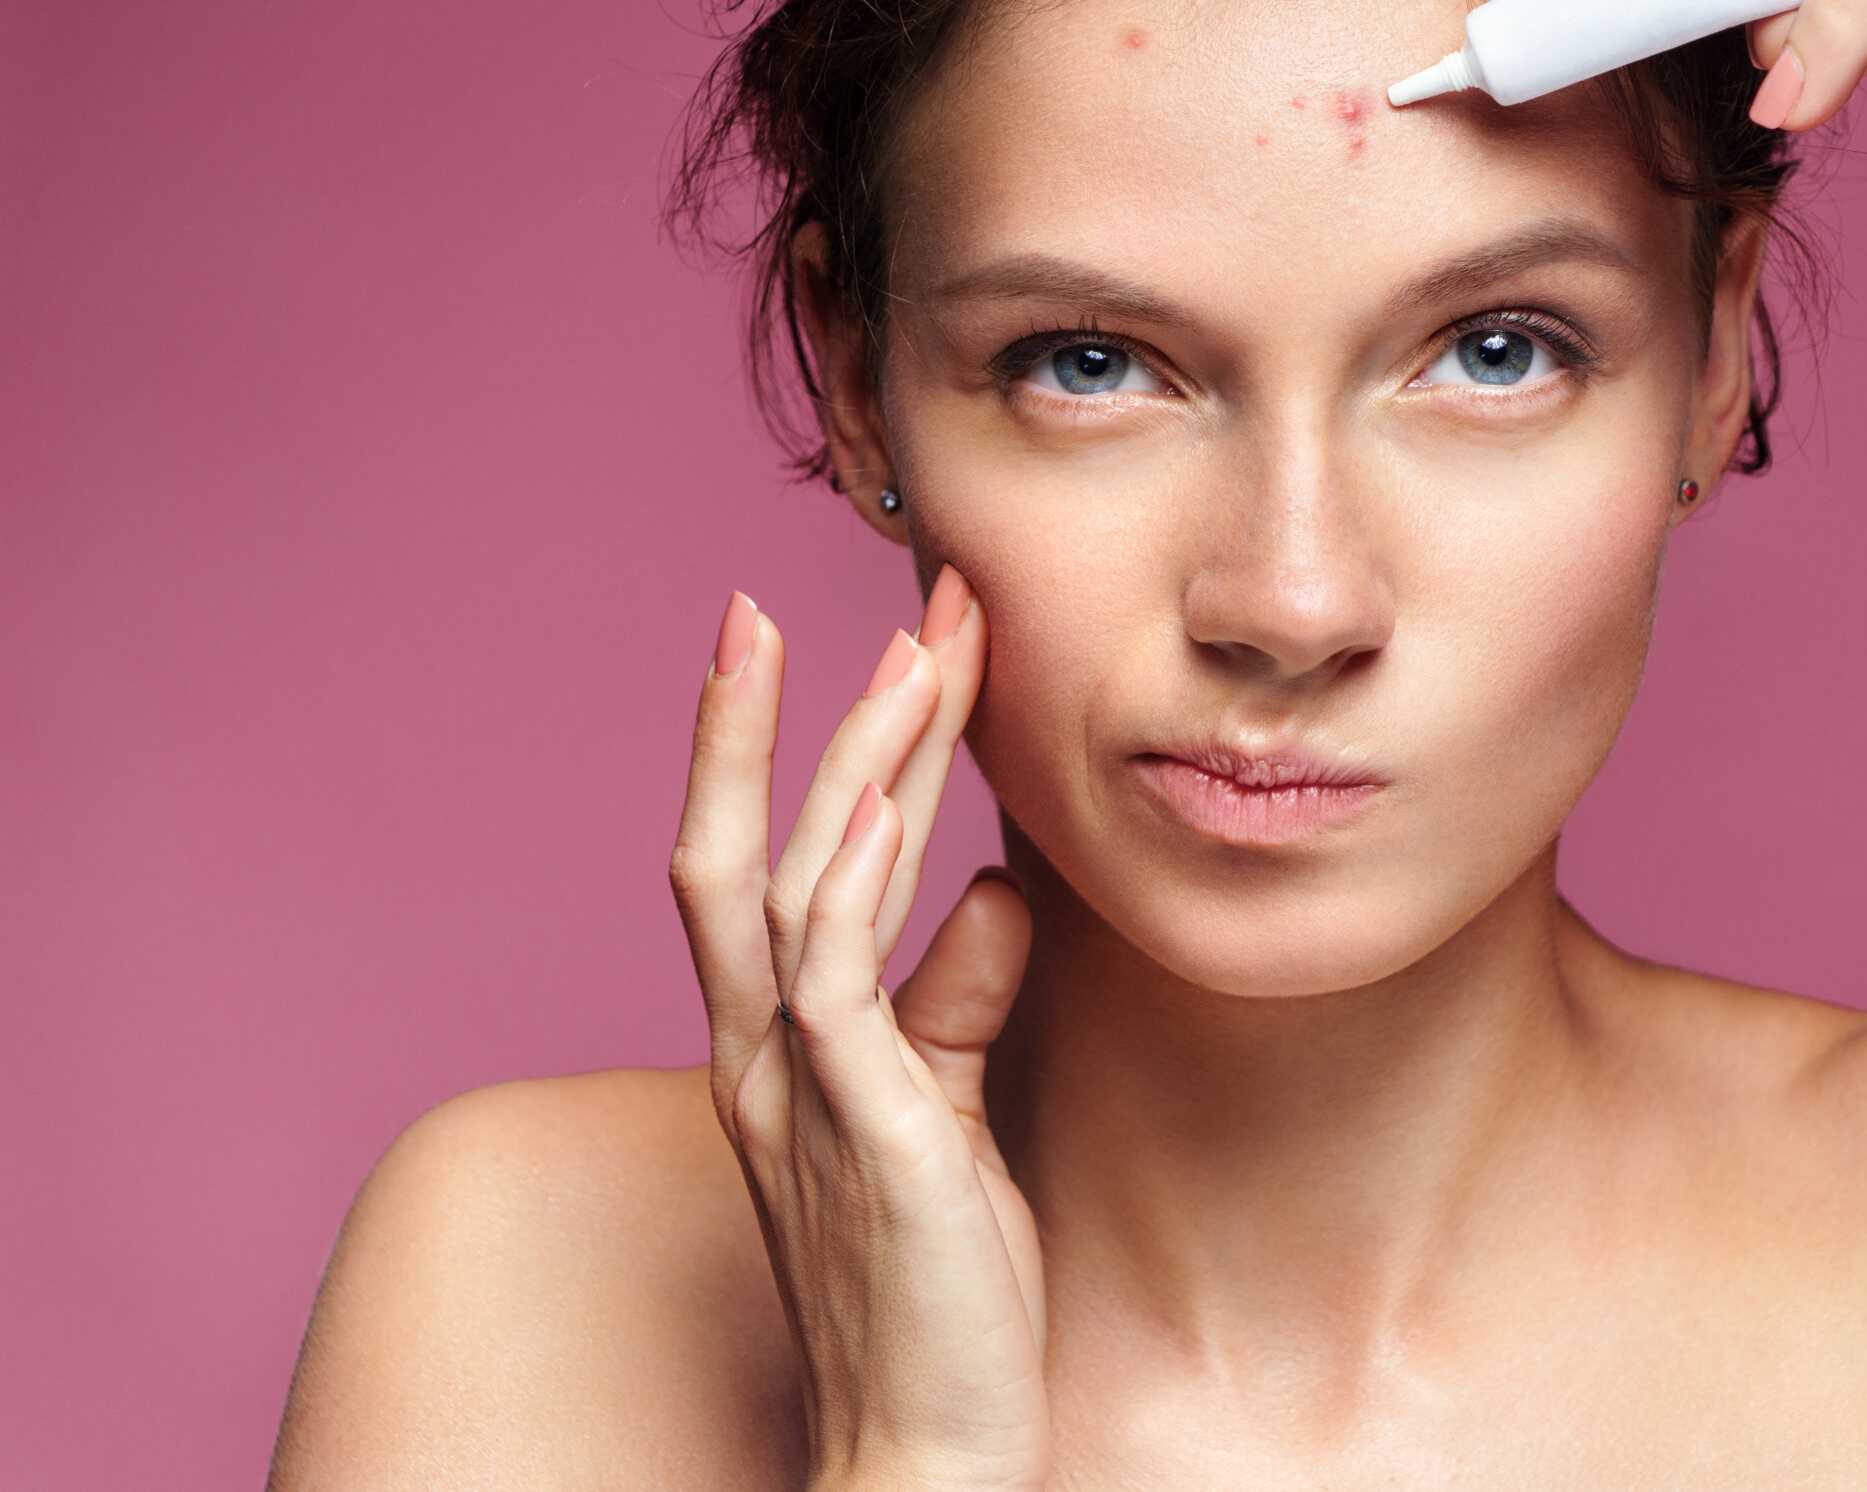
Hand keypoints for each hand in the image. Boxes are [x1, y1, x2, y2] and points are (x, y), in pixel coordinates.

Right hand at [669, 569, 1047, 1491]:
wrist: (931, 1441)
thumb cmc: (943, 1288)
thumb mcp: (953, 1112)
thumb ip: (958, 1000)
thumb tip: (989, 887)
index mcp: (776, 1051)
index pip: (760, 868)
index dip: (786, 753)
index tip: (845, 647)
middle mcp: (762, 1055)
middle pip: (738, 848)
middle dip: (779, 715)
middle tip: (848, 597)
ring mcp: (797, 1086)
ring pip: (792, 879)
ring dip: (855, 754)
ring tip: (916, 648)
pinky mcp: (862, 1122)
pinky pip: (837, 971)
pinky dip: (856, 872)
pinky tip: (899, 792)